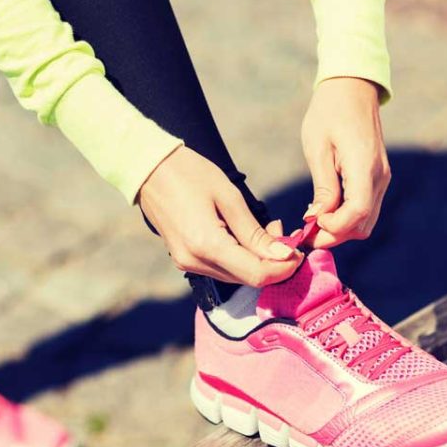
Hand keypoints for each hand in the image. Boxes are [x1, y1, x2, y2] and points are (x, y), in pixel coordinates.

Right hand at [139, 147, 302, 286]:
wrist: (148, 168)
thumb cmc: (190, 173)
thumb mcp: (228, 196)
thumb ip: (255, 232)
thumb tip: (283, 256)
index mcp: (207, 245)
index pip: (256, 274)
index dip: (284, 267)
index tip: (298, 250)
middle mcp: (195, 262)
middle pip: (246, 279)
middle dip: (272, 262)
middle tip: (282, 232)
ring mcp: (186, 262)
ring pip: (234, 275)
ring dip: (257, 260)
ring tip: (265, 230)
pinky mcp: (183, 258)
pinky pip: (220, 267)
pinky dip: (239, 257)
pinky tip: (244, 235)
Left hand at [300, 77, 390, 247]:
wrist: (351, 89)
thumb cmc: (329, 113)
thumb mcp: (318, 149)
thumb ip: (323, 187)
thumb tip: (318, 218)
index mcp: (364, 167)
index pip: (357, 213)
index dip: (334, 227)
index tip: (311, 225)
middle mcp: (379, 177)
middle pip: (363, 224)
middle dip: (335, 235)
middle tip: (305, 234)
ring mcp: (382, 178)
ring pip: (366, 221)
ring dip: (341, 229)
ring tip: (312, 224)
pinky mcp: (377, 177)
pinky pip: (366, 208)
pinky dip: (347, 218)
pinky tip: (325, 211)